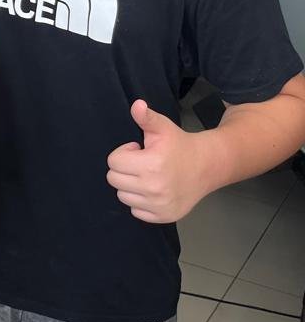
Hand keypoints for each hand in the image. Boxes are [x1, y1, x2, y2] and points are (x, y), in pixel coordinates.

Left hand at [106, 100, 205, 222]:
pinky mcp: (164, 217)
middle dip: (125, 169)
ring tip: (148, 176)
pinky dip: (140, 201)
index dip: (124, 153)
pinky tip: (154, 190)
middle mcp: (155, 188)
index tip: (139, 150)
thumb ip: (146, 117)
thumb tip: (136, 105)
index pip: (113, 162)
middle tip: (143, 163)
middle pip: (114, 179)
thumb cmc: (180, 145)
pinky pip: (135, 211)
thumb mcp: (162, 128)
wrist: (207, 166)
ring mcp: (160, 205)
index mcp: (152, 165)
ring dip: (131, 186)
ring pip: (123, 196)